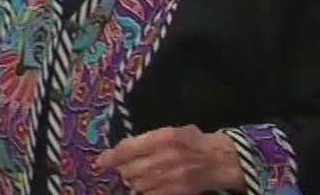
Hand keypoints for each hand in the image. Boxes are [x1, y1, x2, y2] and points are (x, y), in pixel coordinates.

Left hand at [95, 125, 243, 194]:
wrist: (219, 160)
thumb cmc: (194, 141)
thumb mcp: (174, 130)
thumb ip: (150, 139)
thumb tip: (123, 150)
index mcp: (164, 137)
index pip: (128, 148)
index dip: (110, 157)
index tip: (99, 162)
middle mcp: (165, 157)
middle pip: (129, 169)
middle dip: (123, 169)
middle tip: (125, 166)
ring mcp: (170, 177)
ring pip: (137, 184)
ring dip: (133, 180)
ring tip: (139, 174)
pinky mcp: (175, 191)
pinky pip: (149, 194)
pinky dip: (144, 190)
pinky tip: (148, 184)